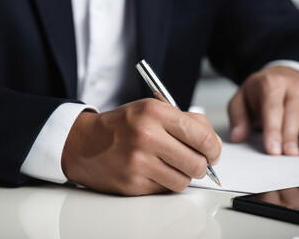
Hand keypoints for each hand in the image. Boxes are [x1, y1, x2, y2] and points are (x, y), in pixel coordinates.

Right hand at [61, 99, 221, 195]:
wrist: (84, 143)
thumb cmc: (121, 126)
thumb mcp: (151, 109)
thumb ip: (184, 121)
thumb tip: (212, 143)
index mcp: (154, 113)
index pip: (203, 136)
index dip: (214, 148)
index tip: (212, 152)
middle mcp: (147, 136)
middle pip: (198, 163)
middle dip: (202, 165)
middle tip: (196, 162)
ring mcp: (139, 163)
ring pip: (184, 181)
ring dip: (182, 175)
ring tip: (171, 165)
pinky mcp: (133, 184)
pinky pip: (165, 189)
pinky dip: (165, 182)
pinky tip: (153, 171)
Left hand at [229, 66, 298, 155]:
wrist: (285, 74)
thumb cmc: (262, 91)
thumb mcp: (242, 97)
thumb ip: (237, 116)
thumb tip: (237, 136)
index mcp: (273, 84)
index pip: (273, 109)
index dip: (273, 130)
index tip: (273, 149)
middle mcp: (296, 88)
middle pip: (295, 116)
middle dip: (293, 137)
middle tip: (291, 155)